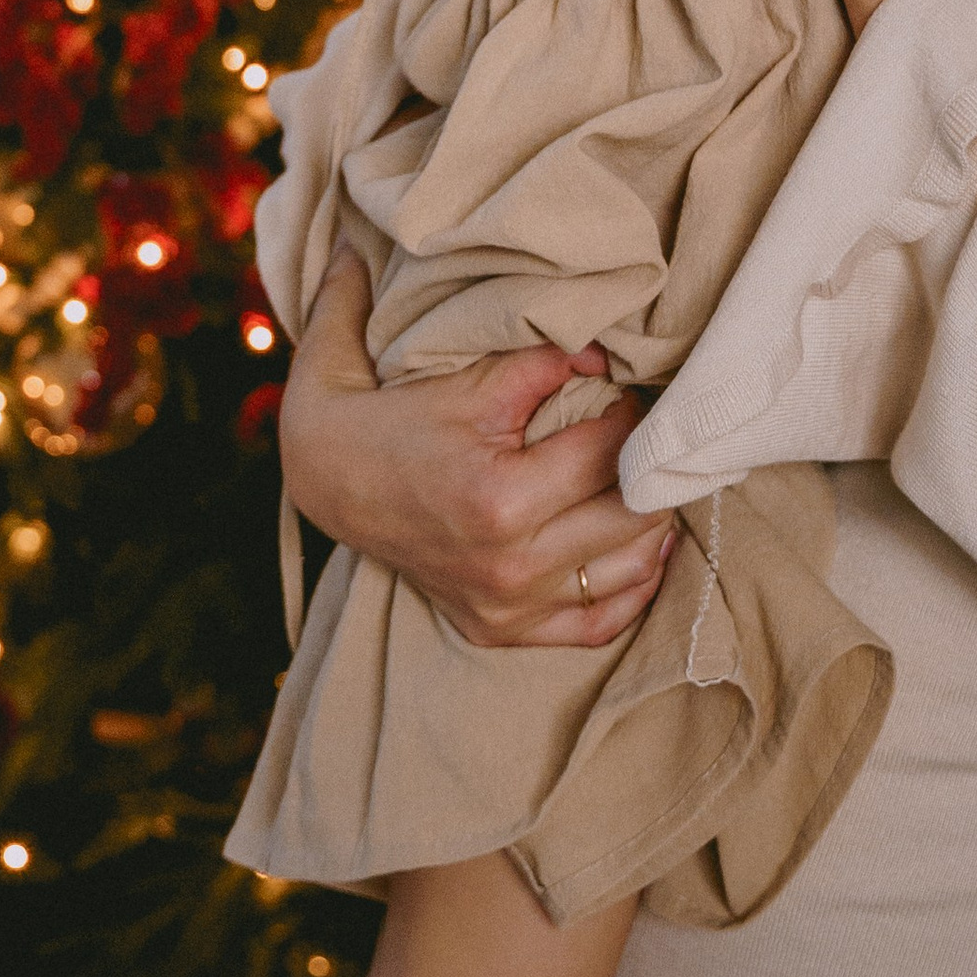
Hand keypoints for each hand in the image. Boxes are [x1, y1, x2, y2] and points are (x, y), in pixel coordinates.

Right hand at [278, 250, 673, 648]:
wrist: (326, 478)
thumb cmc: (388, 413)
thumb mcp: (452, 366)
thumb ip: (533, 351)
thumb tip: (604, 346)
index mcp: (497, 499)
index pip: (612, 450)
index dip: (633, 410)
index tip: (628, 388)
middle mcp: (508, 566)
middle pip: (633, 513)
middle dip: (650, 463)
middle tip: (647, 430)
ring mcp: (505, 608)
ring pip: (630, 569)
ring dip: (651, 519)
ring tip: (645, 474)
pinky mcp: (500, 630)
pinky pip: (598, 623)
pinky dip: (631, 583)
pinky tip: (637, 539)